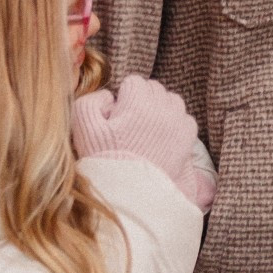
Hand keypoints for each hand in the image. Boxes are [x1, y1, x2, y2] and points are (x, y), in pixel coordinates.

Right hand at [72, 75, 198, 180]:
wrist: (128, 191)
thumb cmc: (104, 158)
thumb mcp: (84, 127)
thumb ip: (90, 101)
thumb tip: (109, 95)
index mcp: (138, 101)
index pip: (133, 81)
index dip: (123, 96)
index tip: (118, 114)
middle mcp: (162, 107)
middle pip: (154, 88)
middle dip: (142, 99)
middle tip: (130, 122)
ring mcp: (178, 121)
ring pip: (171, 100)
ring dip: (160, 108)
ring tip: (146, 127)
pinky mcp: (188, 137)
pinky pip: (185, 118)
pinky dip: (175, 123)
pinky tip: (161, 137)